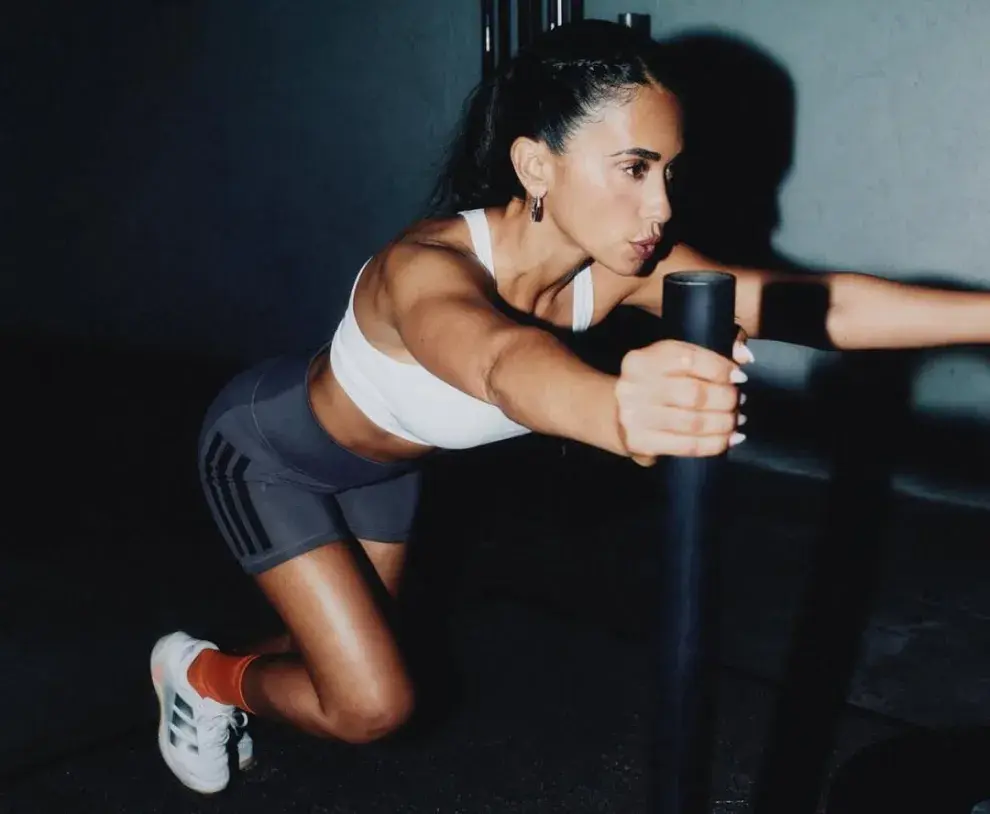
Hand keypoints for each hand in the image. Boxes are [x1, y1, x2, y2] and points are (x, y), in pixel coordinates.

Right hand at [616, 335, 752, 465]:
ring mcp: (635, 417)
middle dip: (726, 399)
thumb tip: (745, 355)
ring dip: (724, 423)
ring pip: (694, 422)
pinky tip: (727, 439)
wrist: (615, 414)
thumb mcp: (668, 363)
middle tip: (738, 401)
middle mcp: (634, 387)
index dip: (720, 368)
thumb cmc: (653, 386)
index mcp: (642, 360)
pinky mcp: (640, 442)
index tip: (739, 376)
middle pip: (694, 394)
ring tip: (735, 420)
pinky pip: (687, 446)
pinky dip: (714, 444)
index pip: (689, 359)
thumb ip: (705, 356)